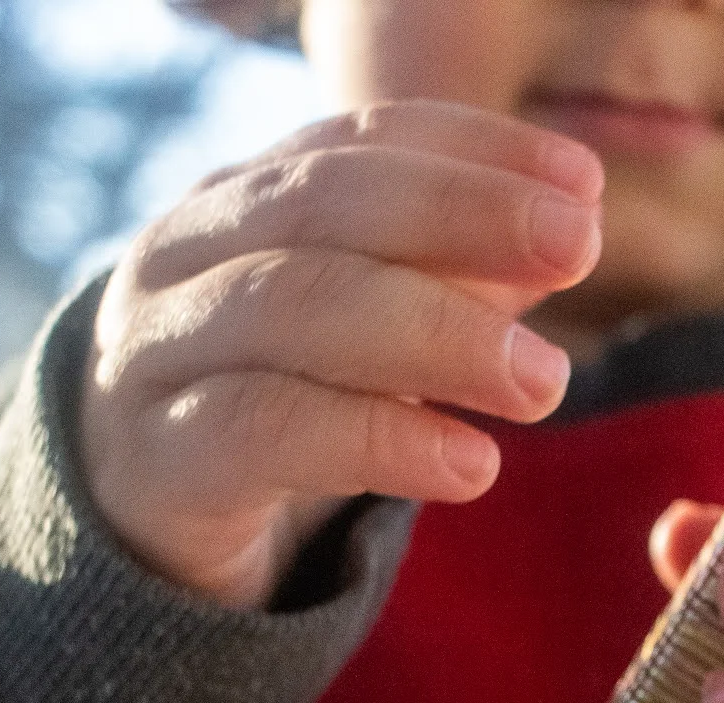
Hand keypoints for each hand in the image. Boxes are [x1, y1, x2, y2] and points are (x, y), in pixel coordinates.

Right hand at [81, 100, 603, 607]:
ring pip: (294, 305)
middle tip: (579, 251)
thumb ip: (455, 284)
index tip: (584, 186)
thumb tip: (567, 233)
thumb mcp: (373, 339)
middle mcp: (184, 253)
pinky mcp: (157, 459)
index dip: (476, 152)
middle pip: (324, 203)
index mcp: (241, 200)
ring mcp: (156, 350)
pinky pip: (268, 429)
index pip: (360, 141)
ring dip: (437, 334)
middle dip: (463, 215)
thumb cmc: (278, 415)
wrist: (139, 539)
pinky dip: (383, 439)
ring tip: (544, 383)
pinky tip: (471, 465)